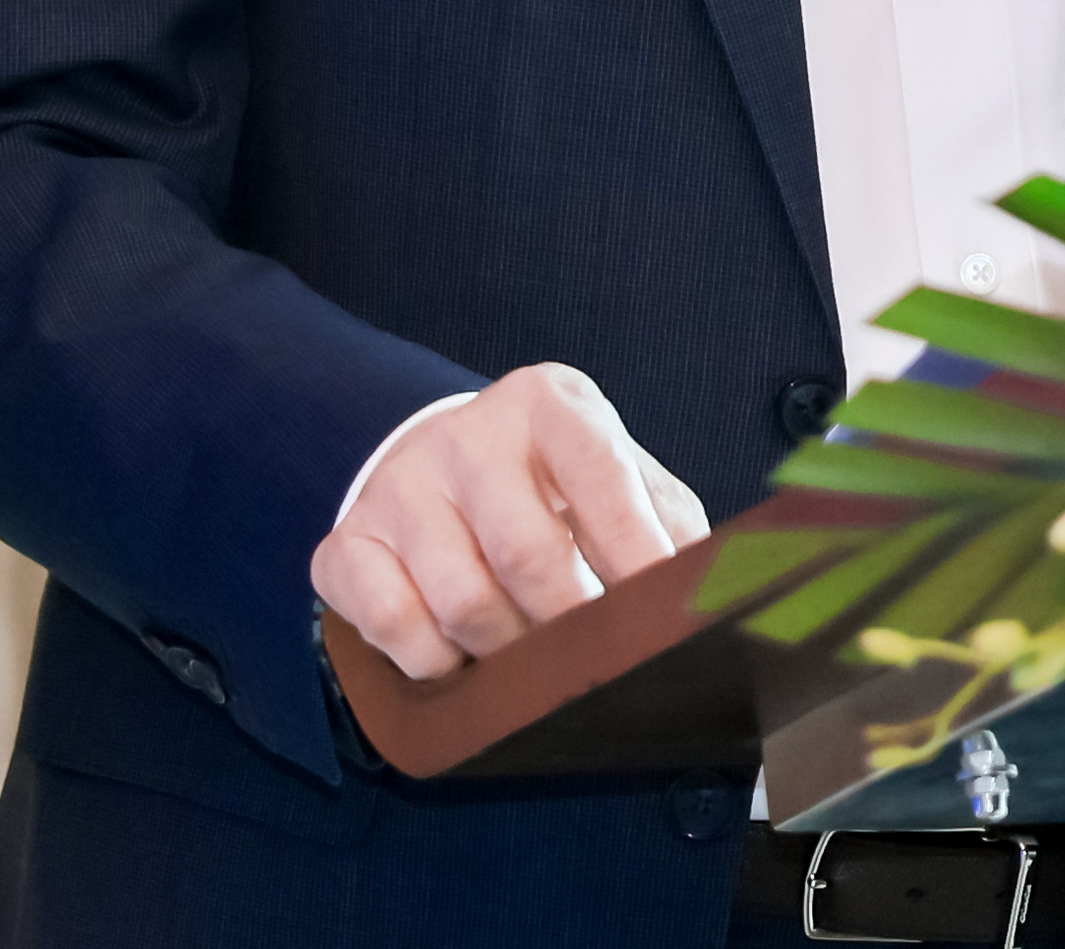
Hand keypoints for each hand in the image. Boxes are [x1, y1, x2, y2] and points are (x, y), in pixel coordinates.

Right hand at [312, 363, 706, 678]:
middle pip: (526, 552)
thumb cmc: (551, 483)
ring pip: (461, 600)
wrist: (438, 462)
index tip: (662, 613)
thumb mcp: (618, 475)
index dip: (635, 549)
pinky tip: (457, 654)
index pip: (601, 474)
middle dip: (567, 623)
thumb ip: (667, 521)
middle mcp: (469, 433)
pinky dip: (432, 660)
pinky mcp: (346, 542)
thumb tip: (719, 586)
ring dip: (505, 650)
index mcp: (551, 404)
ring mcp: (400, 485)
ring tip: (528, 654)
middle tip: (587, 655)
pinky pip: (390, 623)